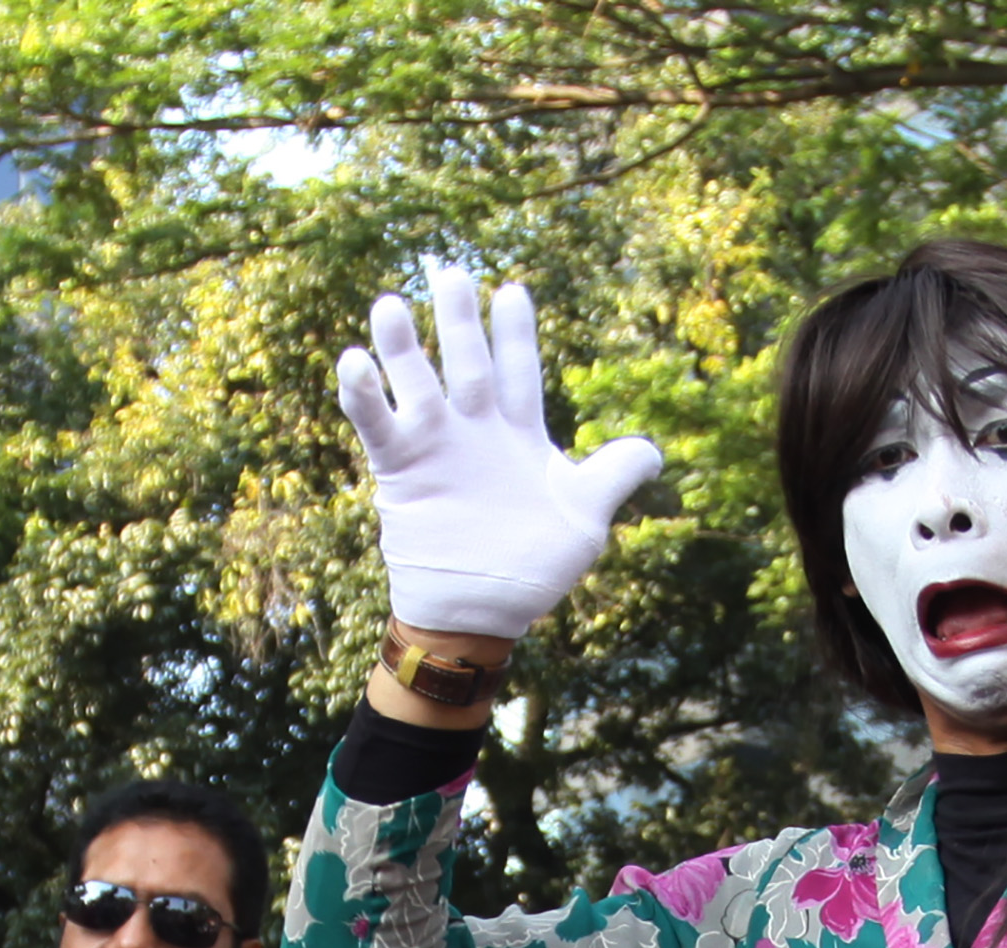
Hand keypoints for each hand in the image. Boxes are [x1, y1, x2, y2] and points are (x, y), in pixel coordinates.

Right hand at [336, 267, 664, 642]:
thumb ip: (615, 474)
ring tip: (391, 303)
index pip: (519, 369)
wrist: (484, 614)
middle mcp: (474, 431)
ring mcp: (436, 448)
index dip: (515, 333)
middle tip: (451, 272)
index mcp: (519, 432)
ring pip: (416, 383)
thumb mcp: (586, 517)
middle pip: (467, 361)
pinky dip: (363, 395)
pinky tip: (352, 360)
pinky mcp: (401, 471)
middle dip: (459, 320)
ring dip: (402, 345)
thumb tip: (654, 451)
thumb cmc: (534, 568)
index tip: (511, 291)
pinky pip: (378, 425)